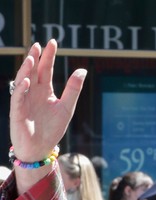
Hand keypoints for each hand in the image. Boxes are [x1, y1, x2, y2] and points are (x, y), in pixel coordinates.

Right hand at [10, 39, 85, 162]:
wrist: (41, 148)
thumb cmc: (52, 128)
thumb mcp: (66, 107)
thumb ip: (73, 89)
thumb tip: (82, 70)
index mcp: (45, 90)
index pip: (47, 69)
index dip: (49, 56)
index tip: (52, 42)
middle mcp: (33, 92)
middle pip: (34, 71)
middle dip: (36, 57)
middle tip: (39, 44)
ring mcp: (24, 100)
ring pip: (23, 80)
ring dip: (27, 69)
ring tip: (32, 58)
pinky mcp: (18, 111)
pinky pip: (18, 97)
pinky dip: (22, 89)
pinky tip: (27, 80)